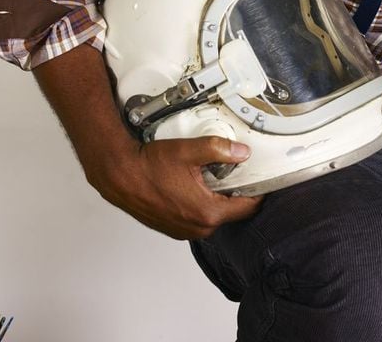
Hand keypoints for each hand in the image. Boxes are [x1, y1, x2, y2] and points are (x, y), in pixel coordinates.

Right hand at [92, 136, 263, 239]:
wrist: (120, 175)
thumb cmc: (149, 167)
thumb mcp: (190, 151)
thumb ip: (220, 150)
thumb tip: (242, 153)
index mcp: (207, 212)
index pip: (248, 208)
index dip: (257, 192)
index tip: (261, 180)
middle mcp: (198, 227)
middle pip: (231, 212)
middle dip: (234, 194)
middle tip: (232, 173)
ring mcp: (184, 230)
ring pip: (213, 216)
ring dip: (215, 199)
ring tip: (209, 178)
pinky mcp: (173, 229)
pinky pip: (196, 218)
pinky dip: (199, 205)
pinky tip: (191, 186)